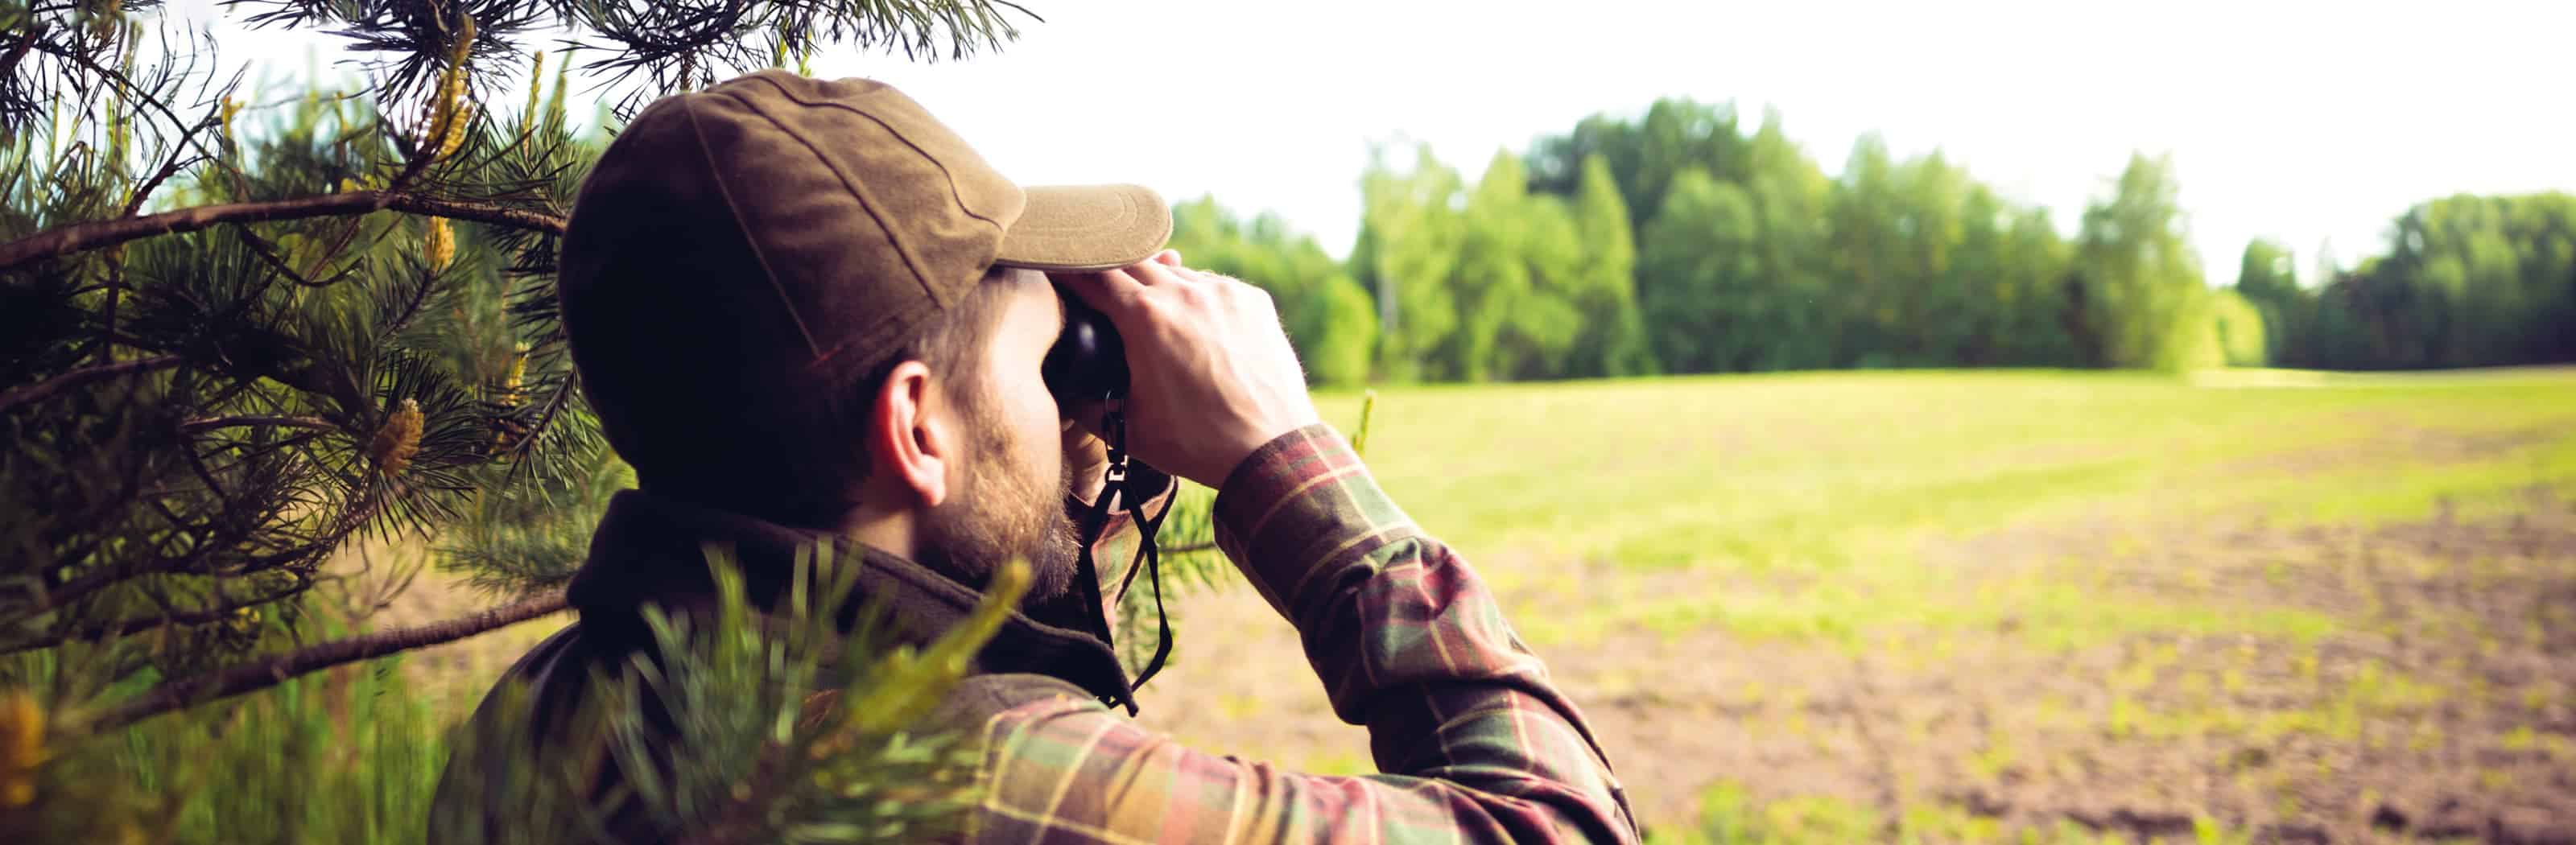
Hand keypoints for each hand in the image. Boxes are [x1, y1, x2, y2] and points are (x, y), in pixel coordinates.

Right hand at [1055, 252, 1320, 487]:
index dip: (1069, 273)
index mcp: (1145, 318)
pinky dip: (1195, 298)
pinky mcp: (1253, 299)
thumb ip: (1084, 404)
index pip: (1092, 276)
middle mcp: (1184, 292)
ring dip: (1156, 286)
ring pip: (1175, 272)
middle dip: (1110, 273)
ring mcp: (1222, 292)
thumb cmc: (1197, 443)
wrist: (1271, 450)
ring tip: (1152, 316)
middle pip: (1131, 262)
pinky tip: (1194, 326)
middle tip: (1098, 290)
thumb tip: (1062, 389)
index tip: (1057, 274)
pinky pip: (1212, 286)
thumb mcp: (1128, 428)